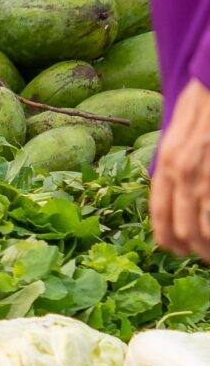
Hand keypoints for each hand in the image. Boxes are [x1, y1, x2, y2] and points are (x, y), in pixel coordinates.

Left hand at [153, 82, 209, 257]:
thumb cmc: (202, 107)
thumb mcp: (177, 135)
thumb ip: (172, 163)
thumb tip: (170, 191)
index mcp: (166, 162)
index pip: (159, 213)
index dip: (167, 238)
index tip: (177, 252)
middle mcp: (183, 170)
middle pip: (184, 228)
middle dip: (196, 249)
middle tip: (206, 258)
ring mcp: (206, 173)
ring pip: (205, 227)